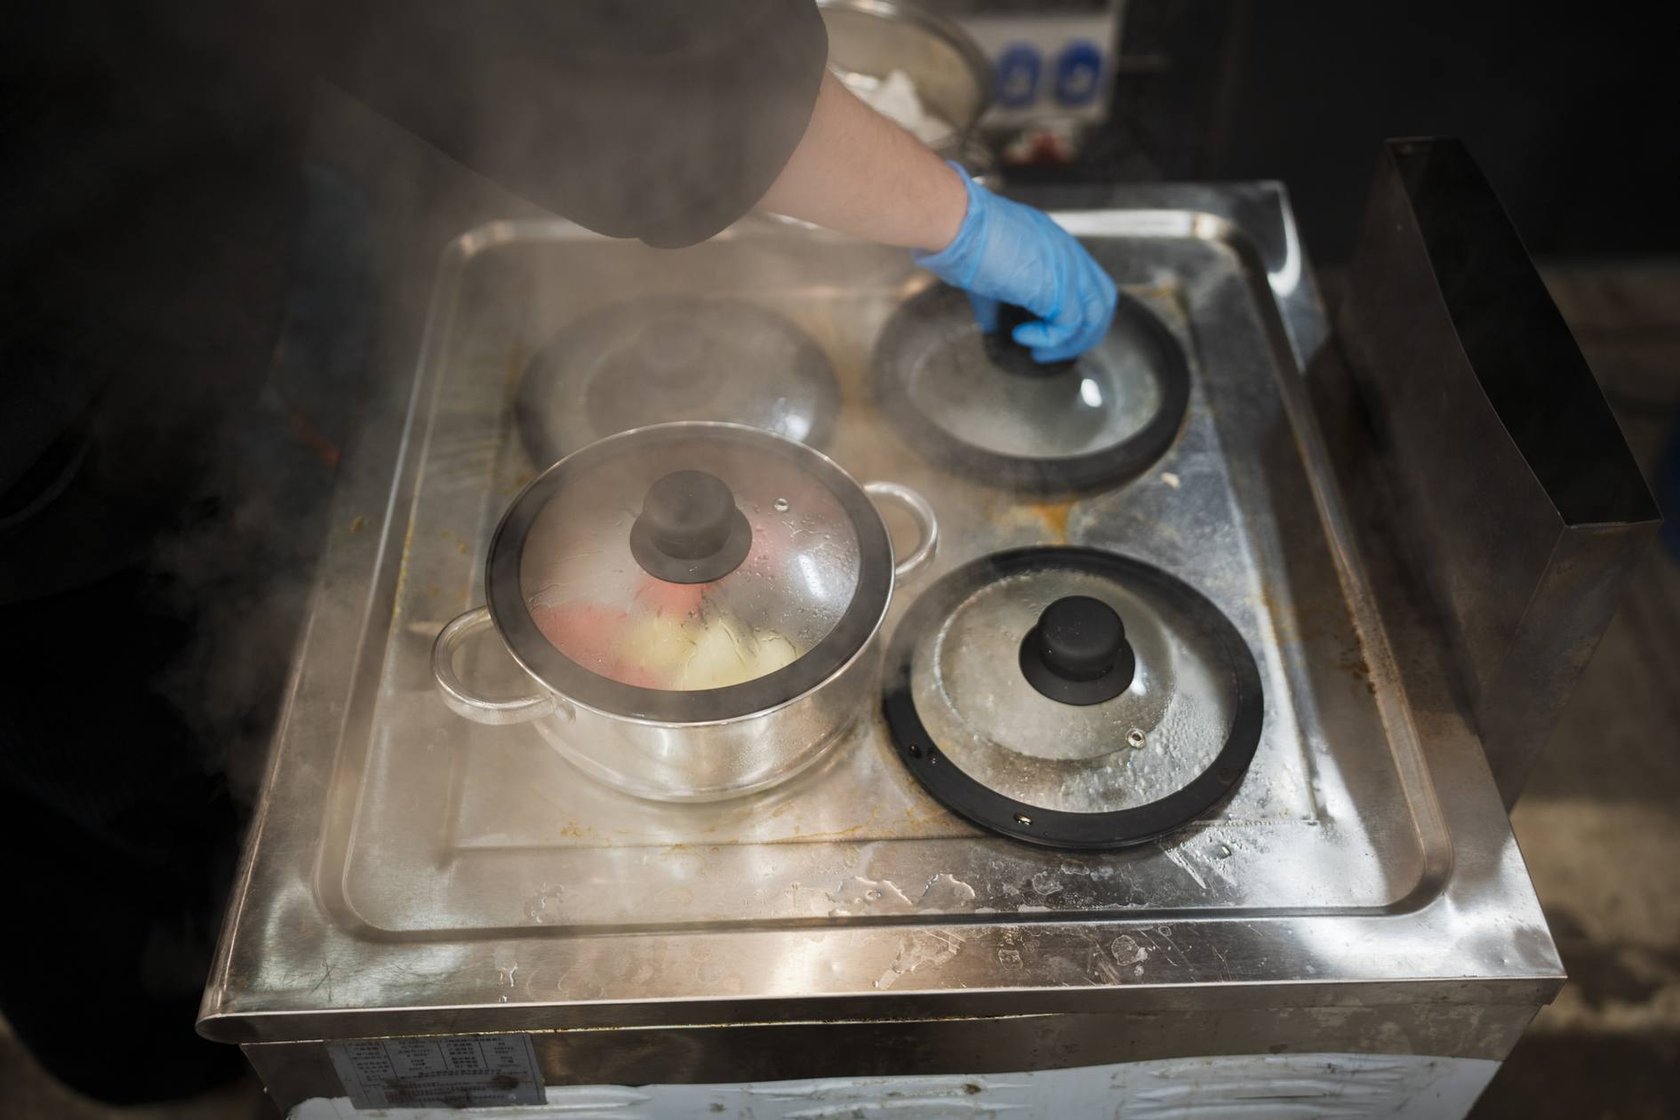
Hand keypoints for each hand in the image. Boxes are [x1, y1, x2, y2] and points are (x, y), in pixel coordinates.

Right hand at [913, 164, 1116, 362]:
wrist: (959, 223)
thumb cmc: (964, 237)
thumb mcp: (990, 273)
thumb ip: (999, 303)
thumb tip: (995, 331)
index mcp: (1056, 246)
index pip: (1087, 283)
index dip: (1078, 312)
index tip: (1054, 332)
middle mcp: (1069, 254)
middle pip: (1102, 300)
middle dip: (1084, 332)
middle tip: (1057, 351)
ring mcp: (1068, 268)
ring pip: (1094, 316)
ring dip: (1069, 343)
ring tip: (1040, 353)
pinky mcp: (1058, 286)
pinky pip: (1068, 325)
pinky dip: (1047, 340)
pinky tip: (1021, 337)